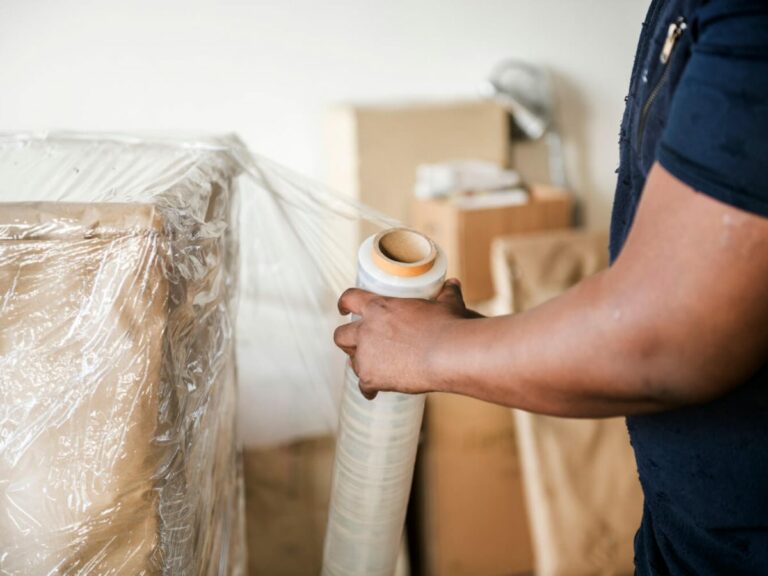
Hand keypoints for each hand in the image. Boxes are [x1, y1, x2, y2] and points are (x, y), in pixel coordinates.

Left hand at [333, 278, 481, 399]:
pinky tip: (375, 391)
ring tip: (373, 369)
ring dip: (361, 364)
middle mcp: (366, 330)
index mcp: (379, 308)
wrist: (448, 354)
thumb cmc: (447, 326)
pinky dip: (369, 389)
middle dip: (347, 340)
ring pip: (352, 362)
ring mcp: (366, 355)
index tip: (344, 309)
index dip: (344, 303)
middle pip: (340, 335)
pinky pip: (364, 386)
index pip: (350, 299)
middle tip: (358, 345)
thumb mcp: (447, 305)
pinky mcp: (371, 378)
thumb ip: (446, 293)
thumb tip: (452, 284)